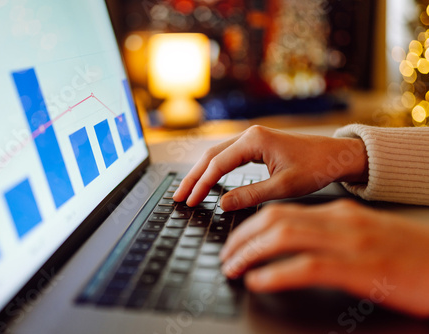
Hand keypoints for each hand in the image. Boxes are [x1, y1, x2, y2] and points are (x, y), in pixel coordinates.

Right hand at [173, 126, 366, 210]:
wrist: (337, 156)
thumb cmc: (317, 168)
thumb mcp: (284, 186)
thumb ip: (251, 195)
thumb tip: (222, 204)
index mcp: (255, 140)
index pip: (217, 164)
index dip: (201, 185)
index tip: (189, 201)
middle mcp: (250, 135)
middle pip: (210, 156)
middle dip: (192, 177)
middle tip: (178, 196)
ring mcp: (252, 138)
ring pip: (216, 155)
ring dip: (200, 173)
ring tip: (186, 190)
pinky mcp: (256, 145)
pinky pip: (227, 156)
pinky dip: (213, 169)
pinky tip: (206, 180)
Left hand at [220, 199, 428, 316]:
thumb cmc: (411, 256)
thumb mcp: (366, 237)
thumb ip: (333, 235)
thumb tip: (295, 246)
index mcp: (340, 213)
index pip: (282, 211)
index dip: (251, 225)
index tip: (236, 240)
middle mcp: (341, 221)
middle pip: (275, 219)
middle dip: (242, 237)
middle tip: (226, 255)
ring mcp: (350, 243)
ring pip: (283, 237)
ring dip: (249, 252)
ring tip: (233, 267)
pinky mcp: (361, 268)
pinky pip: (305, 266)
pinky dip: (274, 273)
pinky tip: (258, 281)